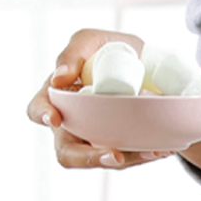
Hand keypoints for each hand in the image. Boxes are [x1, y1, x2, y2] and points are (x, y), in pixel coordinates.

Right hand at [25, 27, 169, 172]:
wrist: (152, 64)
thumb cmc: (112, 50)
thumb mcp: (93, 40)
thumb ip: (73, 52)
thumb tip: (59, 78)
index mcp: (58, 98)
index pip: (38, 110)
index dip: (43, 115)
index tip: (56, 118)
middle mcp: (73, 125)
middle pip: (67, 153)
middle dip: (89, 158)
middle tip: (114, 155)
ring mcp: (97, 139)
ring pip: (104, 160)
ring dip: (127, 159)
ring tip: (151, 151)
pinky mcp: (122, 148)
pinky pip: (130, 159)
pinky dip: (146, 155)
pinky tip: (162, 149)